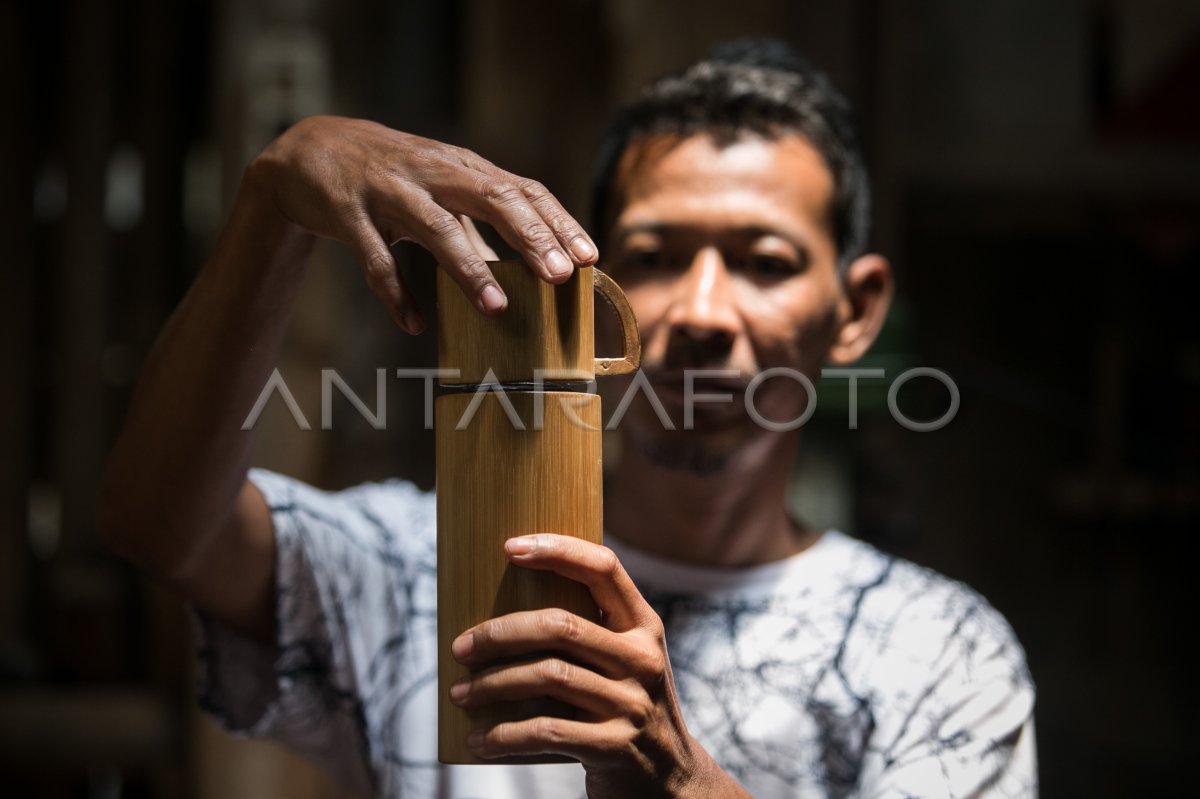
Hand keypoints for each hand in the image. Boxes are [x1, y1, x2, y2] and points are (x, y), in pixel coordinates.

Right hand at [245, 116, 598, 332]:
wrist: (308, 150)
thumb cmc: (391, 175)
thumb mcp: (440, 185)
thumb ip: (483, 218)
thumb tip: (535, 260)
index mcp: (461, 167)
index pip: (521, 189)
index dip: (557, 222)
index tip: (587, 257)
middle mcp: (431, 172)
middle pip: (490, 197)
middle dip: (527, 237)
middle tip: (558, 276)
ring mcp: (388, 190)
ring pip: (435, 228)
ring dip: (468, 269)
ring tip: (497, 308)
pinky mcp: (348, 213)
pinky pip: (375, 259)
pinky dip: (396, 293)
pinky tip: (415, 322)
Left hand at [449, 534, 750, 798]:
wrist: (672, 784)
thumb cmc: (627, 710)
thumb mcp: (627, 663)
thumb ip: (590, 633)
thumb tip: (502, 605)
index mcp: (644, 626)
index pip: (604, 568)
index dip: (558, 550)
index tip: (509, 547)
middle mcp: (643, 658)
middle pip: (561, 626)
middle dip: (500, 633)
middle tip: (460, 647)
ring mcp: (632, 704)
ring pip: (548, 676)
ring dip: (492, 684)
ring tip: (459, 693)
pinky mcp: (614, 747)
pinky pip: (546, 731)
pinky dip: (503, 735)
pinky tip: (478, 740)